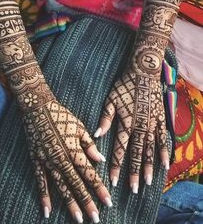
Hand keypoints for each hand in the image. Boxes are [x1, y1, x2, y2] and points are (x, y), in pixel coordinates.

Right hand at [24, 99, 111, 222]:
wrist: (38, 108)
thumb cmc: (62, 116)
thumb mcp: (79, 127)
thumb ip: (89, 145)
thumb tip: (101, 160)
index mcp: (74, 150)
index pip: (90, 174)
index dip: (99, 189)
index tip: (108, 202)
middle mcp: (61, 159)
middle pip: (76, 184)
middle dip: (87, 202)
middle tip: (95, 219)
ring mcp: (48, 161)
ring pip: (61, 186)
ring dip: (70, 203)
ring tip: (78, 219)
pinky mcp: (36, 161)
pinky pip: (40, 181)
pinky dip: (44, 196)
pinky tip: (47, 211)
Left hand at [94, 69, 168, 192]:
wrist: (143, 73)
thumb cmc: (124, 86)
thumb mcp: (110, 100)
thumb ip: (105, 119)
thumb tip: (96, 135)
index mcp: (125, 124)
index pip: (119, 150)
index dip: (116, 165)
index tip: (113, 180)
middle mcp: (140, 128)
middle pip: (136, 154)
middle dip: (134, 173)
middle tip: (133, 189)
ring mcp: (152, 125)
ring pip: (150, 150)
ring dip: (148, 167)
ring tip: (147, 182)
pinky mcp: (161, 120)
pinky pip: (164, 139)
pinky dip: (165, 152)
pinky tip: (166, 164)